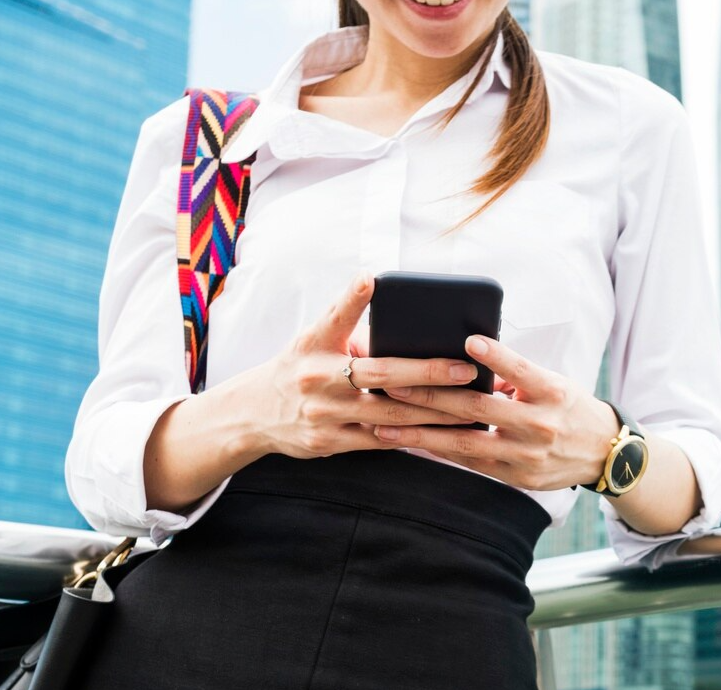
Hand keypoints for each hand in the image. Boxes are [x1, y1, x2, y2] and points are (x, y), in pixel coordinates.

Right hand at [229, 272, 481, 458]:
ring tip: (468, 406)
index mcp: (315, 342)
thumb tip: (411, 329)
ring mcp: (322, 413)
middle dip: (428, 371)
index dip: (353, 298)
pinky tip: (441, 432)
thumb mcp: (315, 341)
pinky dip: (413, 435)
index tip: (370, 279)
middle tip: (465, 369)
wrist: (253, 414)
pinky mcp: (328, 442)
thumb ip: (354, 334)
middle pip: (380, 373)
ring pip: (389, 412)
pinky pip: (380, 439)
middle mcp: (317, 377)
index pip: (336, 316)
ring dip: (433, 411)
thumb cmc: (300, 367)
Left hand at [370, 334, 620, 491]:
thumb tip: (467, 360)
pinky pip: (472, 464)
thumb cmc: (570, 408)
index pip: (521, 371)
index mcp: (552, 393)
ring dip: (422, 435)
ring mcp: (526, 455)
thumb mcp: (553, 384)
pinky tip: (413, 445)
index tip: (468, 341)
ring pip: (466, 443)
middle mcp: (539, 425)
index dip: (496, 357)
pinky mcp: (517, 477)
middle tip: (393, 384)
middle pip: (478, 409)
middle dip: (431, 397)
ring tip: (386, 426)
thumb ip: (514, 376)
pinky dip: (441, 452)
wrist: (603, 452)